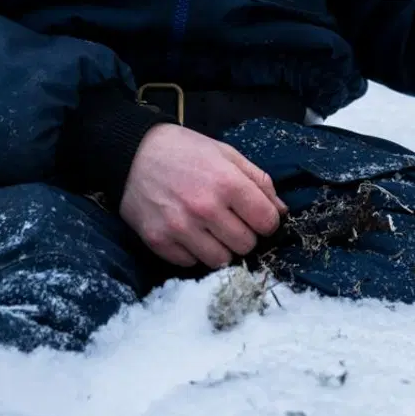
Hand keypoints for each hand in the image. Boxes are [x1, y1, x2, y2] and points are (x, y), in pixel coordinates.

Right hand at [120, 123, 285, 268]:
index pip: (266, 222)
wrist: (134, 153)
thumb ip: (259, 181)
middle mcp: (205, 208)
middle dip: (244, 235)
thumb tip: (281, 212)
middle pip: (246, 245)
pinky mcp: (158, 241)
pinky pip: (190, 264)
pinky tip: (188, 233)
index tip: (257, 217)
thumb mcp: (227, 154)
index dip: (266, 221)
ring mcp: (180, 228)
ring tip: (210, 230)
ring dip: (220, 248)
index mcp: (227, 183)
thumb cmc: (185, 151)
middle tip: (231, 222)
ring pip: (220, 261)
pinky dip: (193, 252)